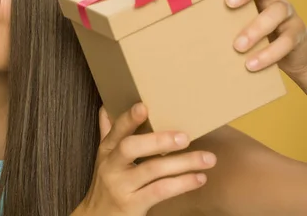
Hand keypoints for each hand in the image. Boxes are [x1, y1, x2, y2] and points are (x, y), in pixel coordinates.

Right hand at [74, 104, 216, 215]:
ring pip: (152, 170)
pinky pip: (160, 191)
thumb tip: (107, 106)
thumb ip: (108, 133)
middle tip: (185, 137)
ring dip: (182, 163)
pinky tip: (199, 178)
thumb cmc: (107, 183)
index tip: (144, 106)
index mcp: (106, 151)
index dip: (128, 119)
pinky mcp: (132, 205)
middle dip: (158, 140)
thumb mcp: (104, 158)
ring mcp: (121, 186)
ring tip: (207, 158)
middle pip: (131, 147)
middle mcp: (111, 166)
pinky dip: (182, 184)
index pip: (116, 131)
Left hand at [211, 0, 306, 92]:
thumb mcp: (225, 19)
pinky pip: (287, 40)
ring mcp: (286, 11)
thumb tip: (159, 12)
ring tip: (238, 46)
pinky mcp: (296, 33)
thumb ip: (205, 12)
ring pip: (277, 10)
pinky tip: (251, 64)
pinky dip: (269, 53)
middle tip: (228, 2)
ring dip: (256, 28)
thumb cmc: (243, 32)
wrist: (286, 57)